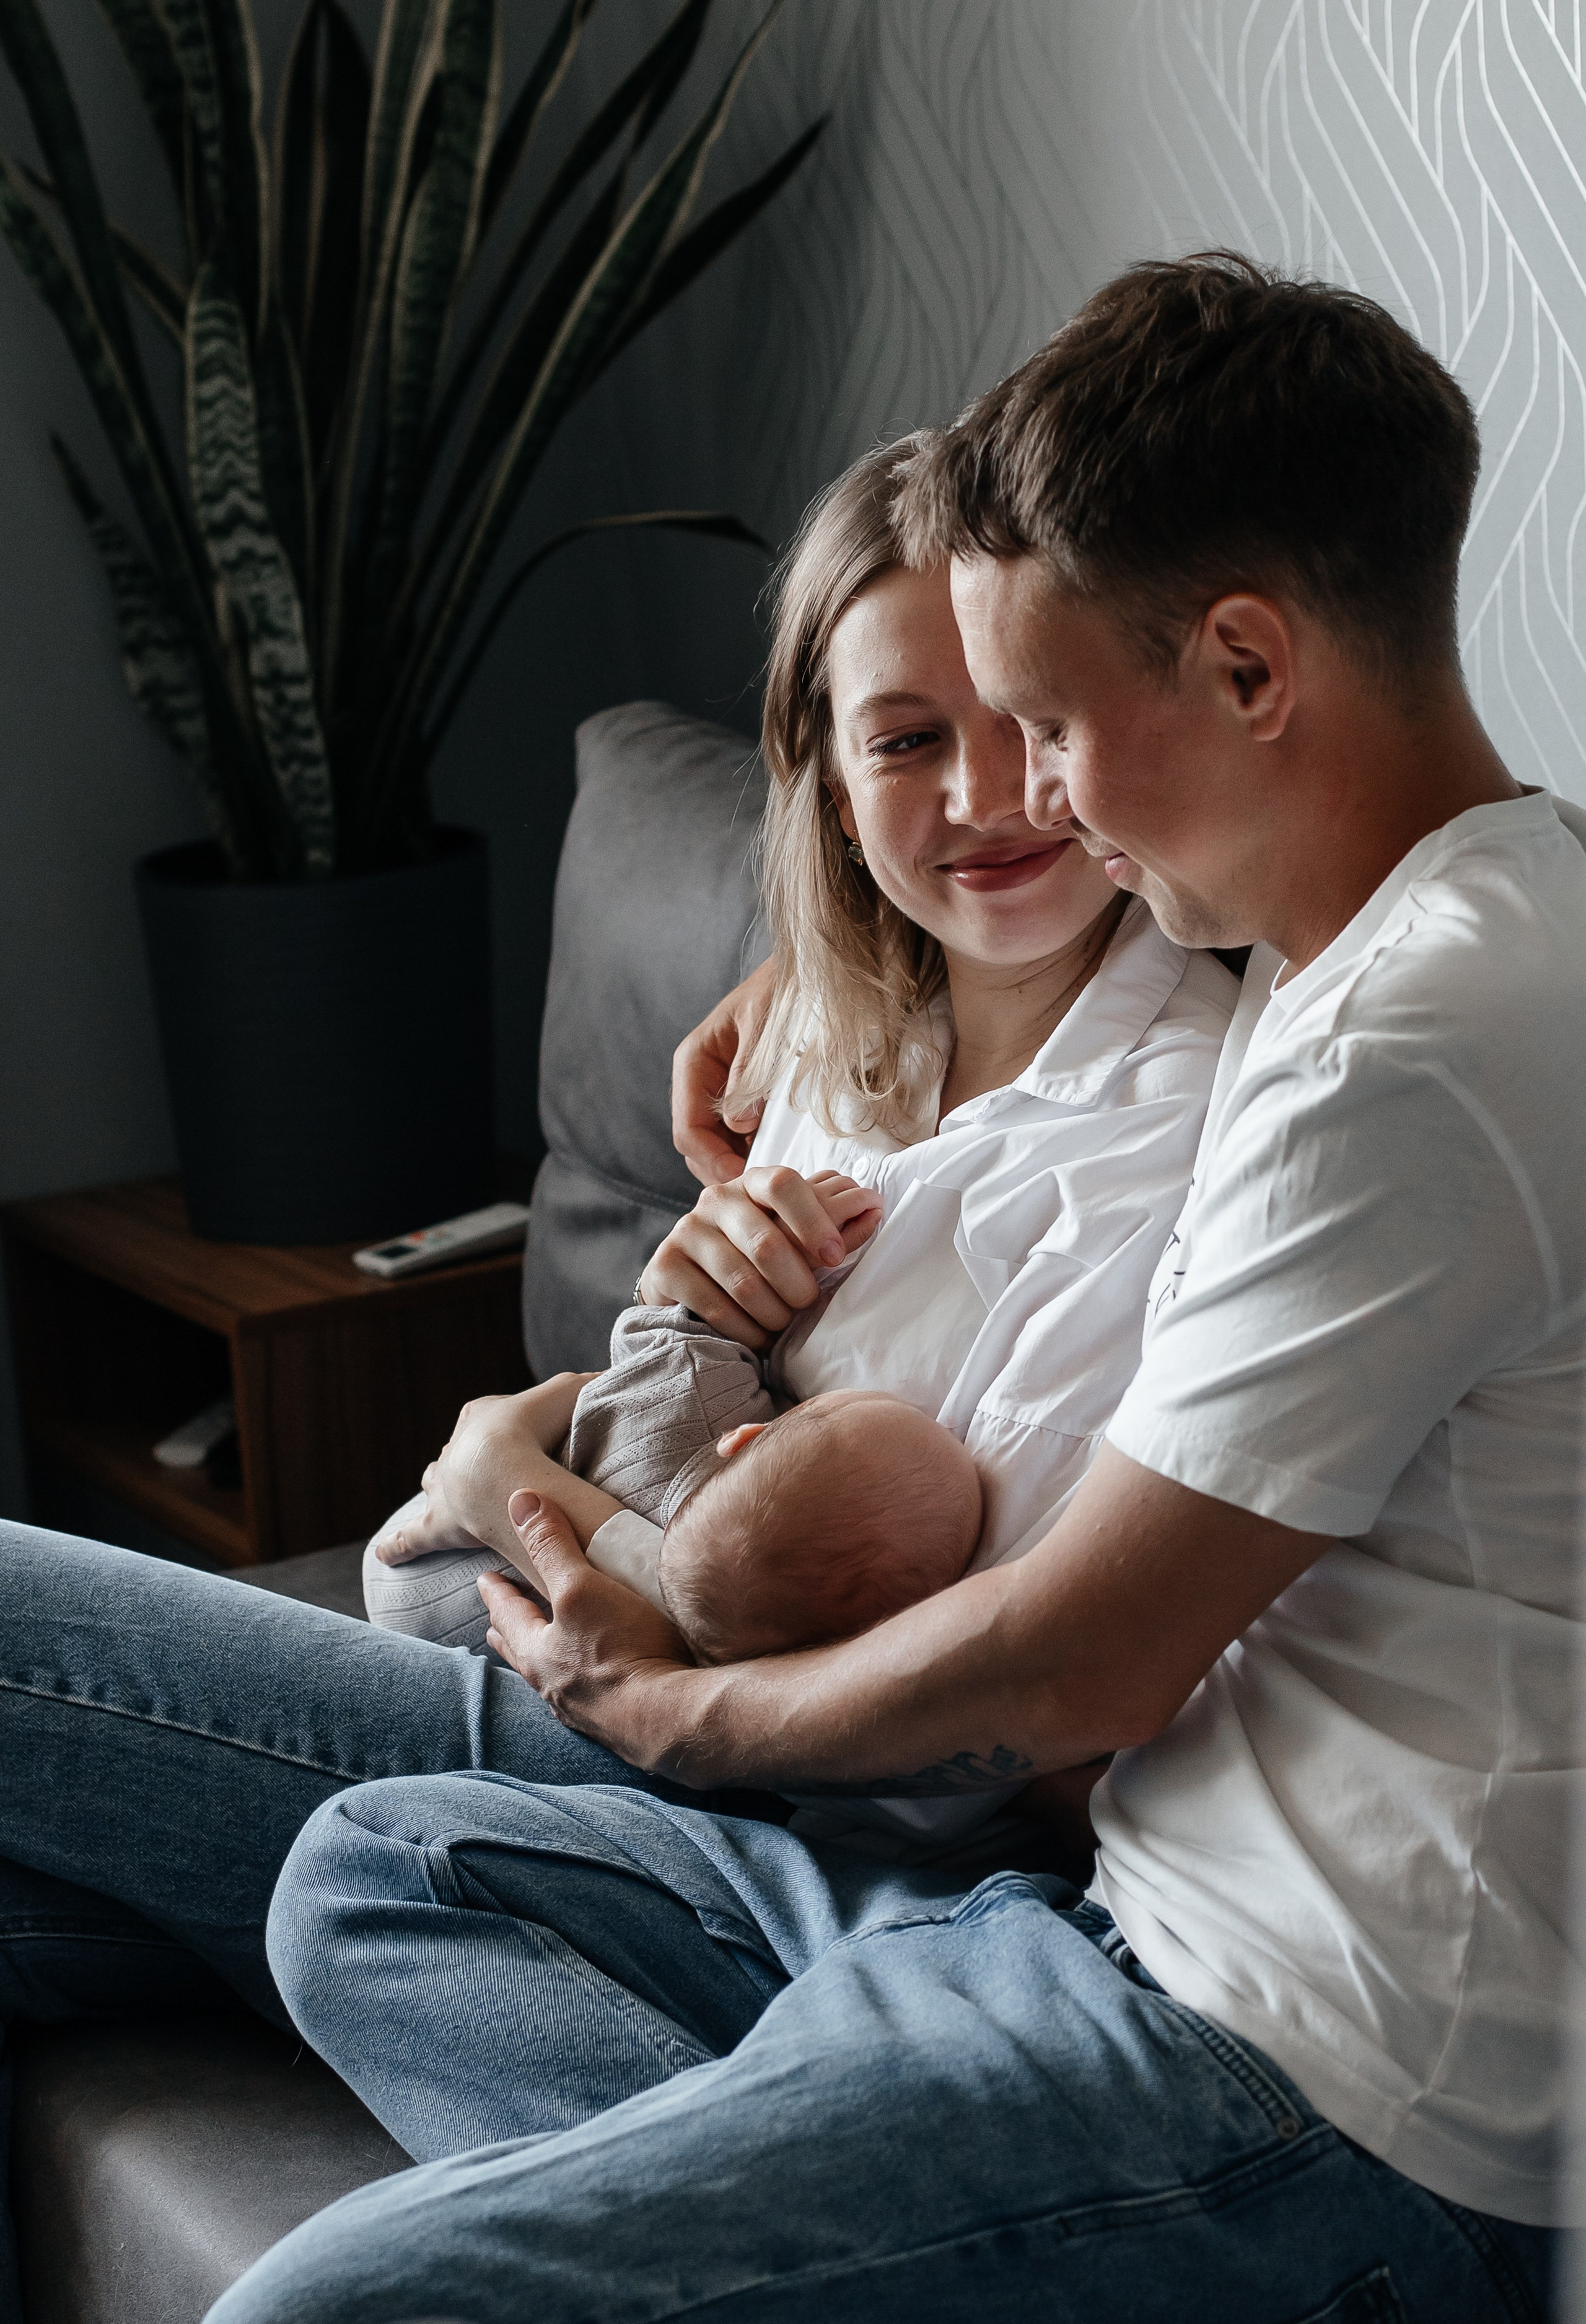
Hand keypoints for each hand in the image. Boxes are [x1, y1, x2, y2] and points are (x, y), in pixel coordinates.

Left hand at [373, 1373, 600, 1564]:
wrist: (500, 1463)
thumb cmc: (534, 1426)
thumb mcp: (569, 1392)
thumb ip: (592, 1385)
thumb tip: (613, 1378)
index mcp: (479, 1417)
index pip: (486, 1417)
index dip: (504, 1426)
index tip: (519, 1434)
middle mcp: (455, 1451)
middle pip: (459, 1453)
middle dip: (467, 1460)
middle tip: (483, 1474)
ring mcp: (443, 1488)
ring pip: (434, 1485)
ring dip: (439, 1490)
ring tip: (445, 1502)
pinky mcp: (437, 1524)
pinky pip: (411, 1538)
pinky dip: (398, 1545)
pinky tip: (383, 1553)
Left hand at [480, 1491, 705, 1775]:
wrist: (671, 1719)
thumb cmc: (622, 1651)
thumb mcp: (582, 1587)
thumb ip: (551, 1547)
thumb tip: (520, 1502)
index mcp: (537, 1650)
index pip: (507, 1612)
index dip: (496, 1591)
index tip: (484, 1580)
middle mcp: (552, 1683)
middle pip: (521, 1650)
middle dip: (510, 1629)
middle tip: (498, 1619)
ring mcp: (582, 1708)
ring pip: (549, 1676)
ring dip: (542, 1657)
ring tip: (543, 1650)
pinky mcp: (614, 1722)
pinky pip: (583, 1695)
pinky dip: (578, 1679)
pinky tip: (593, 1682)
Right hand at [639, 1167, 881, 1348]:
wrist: (689, 1286)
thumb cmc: (755, 1260)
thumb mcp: (794, 1238)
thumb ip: (832, 1226)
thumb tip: (875, 1206)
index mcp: (752, 1184)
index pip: (784, 1183)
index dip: (815, 1219)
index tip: (835, 1257)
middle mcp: (716, 1199)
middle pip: (766, 1241)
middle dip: (796, 1283)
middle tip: (807, 1303)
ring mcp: (686, 1231)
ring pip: (743, 1281)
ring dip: (773, 1312)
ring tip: (782, 1323)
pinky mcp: (665, 1267)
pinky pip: (715, 1306)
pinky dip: (745, 1330)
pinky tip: (757, 1336)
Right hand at [671, 957, 775, 1184]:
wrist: (802, 973)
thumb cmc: (781, 992)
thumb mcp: (765, 1026)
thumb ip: (750, 1073)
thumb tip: (740, 1123)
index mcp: (694, 1063)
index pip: (688, 1129)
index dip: (711, 1162)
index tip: (741, 1183)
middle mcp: (699, 1081)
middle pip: (696, 1145)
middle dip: (722, 1172)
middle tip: (756, 1200)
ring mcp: (717, 1091)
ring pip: (715, 1145)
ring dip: (736, 1166)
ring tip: (767, 1186)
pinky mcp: (739, 1098)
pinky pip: (736, 1136)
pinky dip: (751, 1153)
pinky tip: (775, 1163)